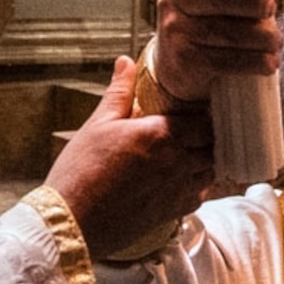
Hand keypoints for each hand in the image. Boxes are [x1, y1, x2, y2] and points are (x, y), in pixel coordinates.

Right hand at [48, 59, 216, 258]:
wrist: (72, 220)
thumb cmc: (80, 170)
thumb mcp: (97, 124)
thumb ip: (118, 92)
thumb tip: (125, 62)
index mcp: (161, 134)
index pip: (204, 121)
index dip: (201, 115)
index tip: (193, 111)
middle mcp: (177, 162)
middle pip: (212, 146)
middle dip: (205, 137)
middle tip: (191, 131)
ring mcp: (177, 189)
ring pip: (210, 171)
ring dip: (203, 161)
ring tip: (187, 153)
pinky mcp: (172, 212)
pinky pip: (199, 196)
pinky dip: (197, 186)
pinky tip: (180, 180)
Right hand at [153, 0, 283, 103]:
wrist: (178, 70)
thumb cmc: (206, 26)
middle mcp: (173, 3)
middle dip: (251, 1)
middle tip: (270, 8)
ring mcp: (176, 33)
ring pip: (226, 32)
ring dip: (262, 36)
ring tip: (275, 40)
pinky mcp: (187, 63)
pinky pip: (228, 60)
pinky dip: (256, 61)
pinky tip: (268, 61)